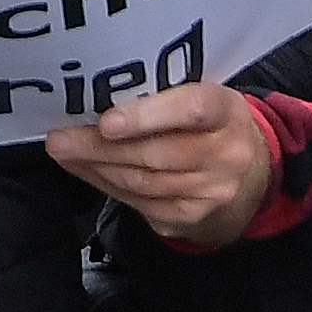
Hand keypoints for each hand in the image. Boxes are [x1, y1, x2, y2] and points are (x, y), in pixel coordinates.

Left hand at [46, 83, 275, 250]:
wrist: (251, 177)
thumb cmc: (212, 126)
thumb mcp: (203, 99)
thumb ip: (165, 95)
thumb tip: (95, 93)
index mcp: (228, 112)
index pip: (192, 110)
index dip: (147, 116)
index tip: (107, 122)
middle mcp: (226, 155)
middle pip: (156, 154)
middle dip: (99, 147)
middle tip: (60, 137)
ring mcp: (210, 192)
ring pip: (141, 182)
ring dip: (95, 167)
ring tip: (65, 150)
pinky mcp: (191, 218)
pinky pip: (138, 203)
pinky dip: (105, 185)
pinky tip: (86, 170)